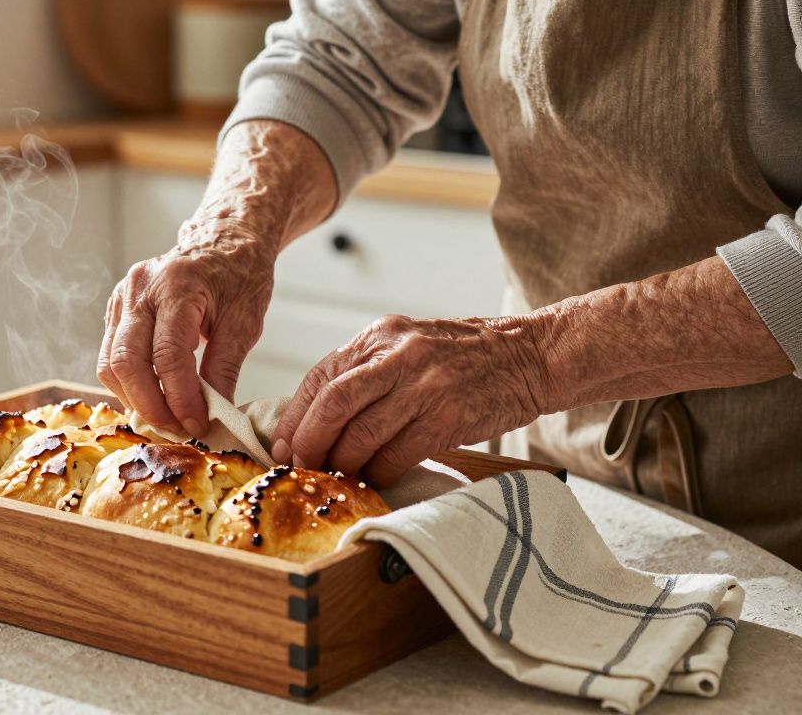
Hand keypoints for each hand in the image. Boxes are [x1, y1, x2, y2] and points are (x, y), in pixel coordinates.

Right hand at [98, 219, 276, 435]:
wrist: (224, 240)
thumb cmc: (239, 275)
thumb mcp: (245, 322)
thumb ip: (224, 370)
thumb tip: (212, 416)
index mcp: (177, 286)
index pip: (168, 356)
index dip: (180, 399)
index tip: (197, 425)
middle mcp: (140, 288)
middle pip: (126, 361)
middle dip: (150, 405)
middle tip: (176, 429)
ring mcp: (122, 297)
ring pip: (110, 363)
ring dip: (135, 398)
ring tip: (166, 418)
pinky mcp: (116, 308)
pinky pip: (110, 355)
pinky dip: (129, 383)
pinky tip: (153, 396)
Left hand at [271, 314, 549, 485]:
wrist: (529, 355)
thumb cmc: (462, 357)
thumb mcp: (407, 346)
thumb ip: (366, 373)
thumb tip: (315, 419)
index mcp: (381, 337)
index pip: (321, 377)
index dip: (297, 417)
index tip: (284, 445)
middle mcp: (399, 355)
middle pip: (334, 404)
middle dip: (310, 442)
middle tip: (303, 467)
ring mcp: (425, 385)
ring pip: (362, 434)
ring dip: (344, 463)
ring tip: (339, 476)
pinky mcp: (449, 416)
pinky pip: (398, 454)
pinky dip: (380, 472)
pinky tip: (378, 478)